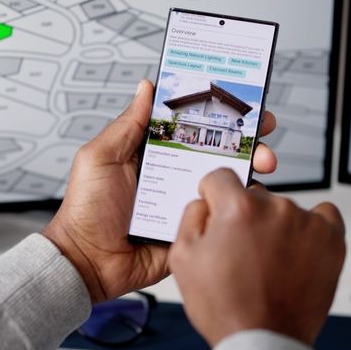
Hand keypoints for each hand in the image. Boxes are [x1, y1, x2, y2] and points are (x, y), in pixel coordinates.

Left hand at [43, 79, 279, 302]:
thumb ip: (126, 124)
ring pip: (225, 179)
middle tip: (264, 127)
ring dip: (250, 166)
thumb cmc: (86, 209)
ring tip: (265, 160)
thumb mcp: (100, 157)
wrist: (87, 261)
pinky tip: (250, 192)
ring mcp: (184, 201)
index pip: (190, 125)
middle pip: (216, 149)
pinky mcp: (192, 227)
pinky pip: (220, 213)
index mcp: (153, 153)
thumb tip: (146, 88)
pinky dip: (238, 203)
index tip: (240, 98)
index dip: (215, 111)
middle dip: (245, 137)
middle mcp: (173, 174)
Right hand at [168, 169, 345, 345]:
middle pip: (254, 196)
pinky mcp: (332, 239)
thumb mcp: (183, 259)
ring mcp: (307, 222)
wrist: (265, 343)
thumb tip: (205, 200)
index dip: (213, 195)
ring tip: (269, 262)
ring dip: (275, 226)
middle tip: (242, 251)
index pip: (220, 177)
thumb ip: (191, 216)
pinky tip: (298, 248)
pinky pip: (323, 215)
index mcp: (238, 208)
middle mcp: (276, 208)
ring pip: (284, 208)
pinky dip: (311, 227)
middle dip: (245, 216)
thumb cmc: (226, 307)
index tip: (217, 210)